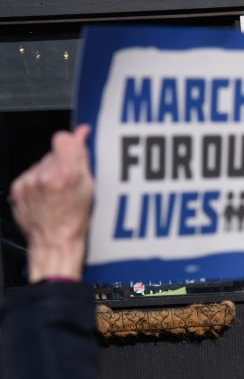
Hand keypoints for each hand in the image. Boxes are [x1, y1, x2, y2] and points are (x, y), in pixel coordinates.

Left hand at [9, 124, 93, 282]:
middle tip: (70, 182)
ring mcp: (28, 182)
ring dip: (50, 172)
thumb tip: (81, 135)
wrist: (54, 243)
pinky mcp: (17, 189)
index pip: (63, 138)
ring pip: (41, 164)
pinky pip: (30, 175)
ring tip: (58, 193)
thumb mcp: (89, 188)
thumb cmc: (75, 221)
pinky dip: (38, 183)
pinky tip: (46, 197)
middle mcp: (44, 176)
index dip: (71, 143)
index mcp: (65, 174)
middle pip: (53, 152)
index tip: (75, 149)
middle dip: (63, 163)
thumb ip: (83, 158)